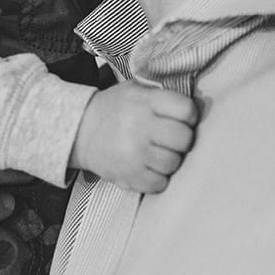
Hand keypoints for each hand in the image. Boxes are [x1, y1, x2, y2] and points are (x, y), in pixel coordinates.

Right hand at [69, 81, 197, 192]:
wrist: (79, 131)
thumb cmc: (114, 109)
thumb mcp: (135, 90)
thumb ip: (162, 96)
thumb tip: (195, 109)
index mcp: (144, 102)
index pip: (186, 110)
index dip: (189, 115)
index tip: (182, 118)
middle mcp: (139, 127)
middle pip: (184, 139)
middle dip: (182, 139)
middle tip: (171, 137)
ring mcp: (134, 154)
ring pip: (174, 163)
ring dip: (170, 159)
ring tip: (157, 152)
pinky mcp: (128, 176)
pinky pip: (160, 184)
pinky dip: (158, 177)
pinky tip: (148, 166)